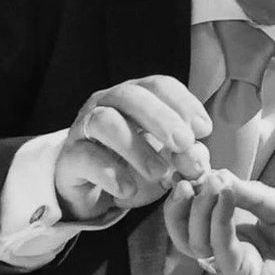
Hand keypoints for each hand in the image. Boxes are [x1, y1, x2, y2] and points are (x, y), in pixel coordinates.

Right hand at [55, 76, 212, 221]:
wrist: (92, 188)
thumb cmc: (135, 164)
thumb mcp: (167, 158)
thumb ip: (186, 154)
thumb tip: (197, 156)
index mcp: (136, 97)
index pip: (160, 85)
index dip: (184, 103)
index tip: (204, 130)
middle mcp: (108, 103)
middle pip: (132, 96)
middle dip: (161, 118)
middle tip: (183, 144)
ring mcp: (85, 127)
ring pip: (105, 121)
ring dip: (136, 147)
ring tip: (159, 172)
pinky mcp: (70, 155)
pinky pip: (86, 157)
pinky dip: (110, 173)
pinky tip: (128, 189)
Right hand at [164, 174, 274, 274]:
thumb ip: (253, 195)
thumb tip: (218, 177)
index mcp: (242, 232)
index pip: (201, 215)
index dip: (193, 193)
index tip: (193, 169)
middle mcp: (234, 251)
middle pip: (188, 232)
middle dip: (182, 205)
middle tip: (188, 182)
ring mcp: (237, 267)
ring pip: (196, 243)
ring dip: (197, 210)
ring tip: (210, 185)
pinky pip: (221, 250)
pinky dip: (218, 220)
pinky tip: (225, 197)